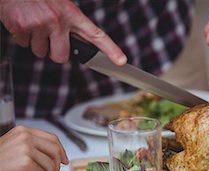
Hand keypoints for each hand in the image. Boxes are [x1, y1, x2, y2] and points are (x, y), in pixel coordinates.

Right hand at [0, 0, 126, 64]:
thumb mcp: (60, 4)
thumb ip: (70, 23)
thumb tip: (77, 42)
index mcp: (72, 14)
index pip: (96, 35)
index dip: (111, 49)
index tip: (121, 61)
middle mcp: (57, 20)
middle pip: (61, 57)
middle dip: (55, 53)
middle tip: (49, 39)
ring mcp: (39, 25)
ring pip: (40, 52)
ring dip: (36, 42)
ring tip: (33, 23)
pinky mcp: (21, 27)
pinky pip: (24, 44)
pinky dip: (22, 36)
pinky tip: (22, 21)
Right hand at [0, 126, 68, 170]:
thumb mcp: (14, 149)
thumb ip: (32, 148)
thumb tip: (57, 157)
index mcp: (23, 131)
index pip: (52, 139)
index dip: (61, 152)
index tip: (64, 161)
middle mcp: (25, 136)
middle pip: (56, 151)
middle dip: (56, 167)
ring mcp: (26, 148)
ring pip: (50, 166)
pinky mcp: (25, 162)